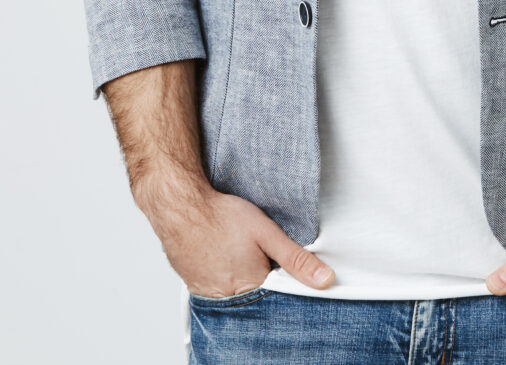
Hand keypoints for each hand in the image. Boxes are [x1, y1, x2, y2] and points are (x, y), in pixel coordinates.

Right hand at [145, 181, 335, 297]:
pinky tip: (222, 256)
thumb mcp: (267, 233)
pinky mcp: (195, 287)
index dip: (283, 279)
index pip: (278, 295)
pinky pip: (217, 289)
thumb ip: (296, 259)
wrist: (180, 207)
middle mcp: (230, 297)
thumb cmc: (221, 216)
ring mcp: (209, 294)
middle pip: (257, 296)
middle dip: (262, 277)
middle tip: (253, 251)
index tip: (280, 263)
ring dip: (241, 277)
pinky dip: (223, 277)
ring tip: (236, 251)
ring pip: (236, 293)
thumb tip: (325, 279)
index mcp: (253, 286)